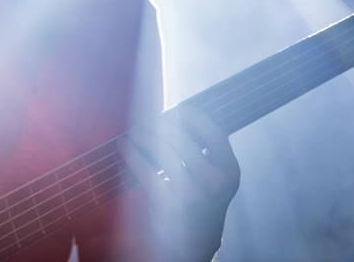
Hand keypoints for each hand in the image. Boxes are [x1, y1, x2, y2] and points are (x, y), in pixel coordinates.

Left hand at [119, 108, 239, 261]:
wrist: (194, 245)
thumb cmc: (202, 203)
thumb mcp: (216, 179)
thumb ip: (206, 151)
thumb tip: (179, 114)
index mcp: (229, 170)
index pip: (213, 131)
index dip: (193, 115)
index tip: (177, 108)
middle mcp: (213, 179)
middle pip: (182, 135)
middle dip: (159, 123)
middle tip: (148, 119)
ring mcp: (191, 191)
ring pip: (161, 147)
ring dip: (143, 135)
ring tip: (134, 131)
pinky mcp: (167, 201)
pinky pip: (144, 167)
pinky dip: (131, 153)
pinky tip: (124, 146)